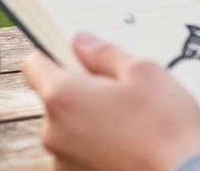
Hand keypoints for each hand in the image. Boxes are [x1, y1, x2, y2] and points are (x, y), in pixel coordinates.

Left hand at [23, 32, 199, 170]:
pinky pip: (79, 154)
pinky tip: (129, 147)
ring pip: (69, 128)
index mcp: (62, 97)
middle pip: (55, 99)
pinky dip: (97, 148)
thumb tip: (80, 42)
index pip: (34, 65)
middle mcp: (53, 132)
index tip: (74, 57)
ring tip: (130, 124)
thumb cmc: (166, 126)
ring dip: (89, 122)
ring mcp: (63, 162)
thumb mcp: (143, 72)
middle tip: (119, 92)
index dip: (52, 55)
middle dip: (81, 91)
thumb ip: (104, 53)